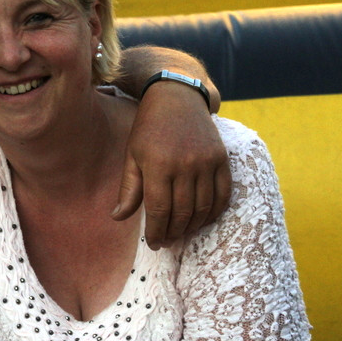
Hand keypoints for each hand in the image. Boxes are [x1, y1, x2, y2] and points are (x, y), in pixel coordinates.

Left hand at [112, 81, 230, 248]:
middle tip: (167, 241)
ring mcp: (206, 161)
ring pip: (203, 207)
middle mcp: (184, 164)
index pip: (159, 211)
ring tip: (182, 233)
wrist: (178, 97)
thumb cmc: (149, 128)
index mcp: (158, 165)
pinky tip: (203, 219)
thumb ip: (128, 189)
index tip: (154, 243)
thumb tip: (118, 217)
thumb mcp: (132, 155)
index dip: (157, 232)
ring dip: (193, 226)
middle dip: (174, 233)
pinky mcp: (222, 158)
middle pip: (182, 213)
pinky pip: (223, 194)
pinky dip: (214, 211)